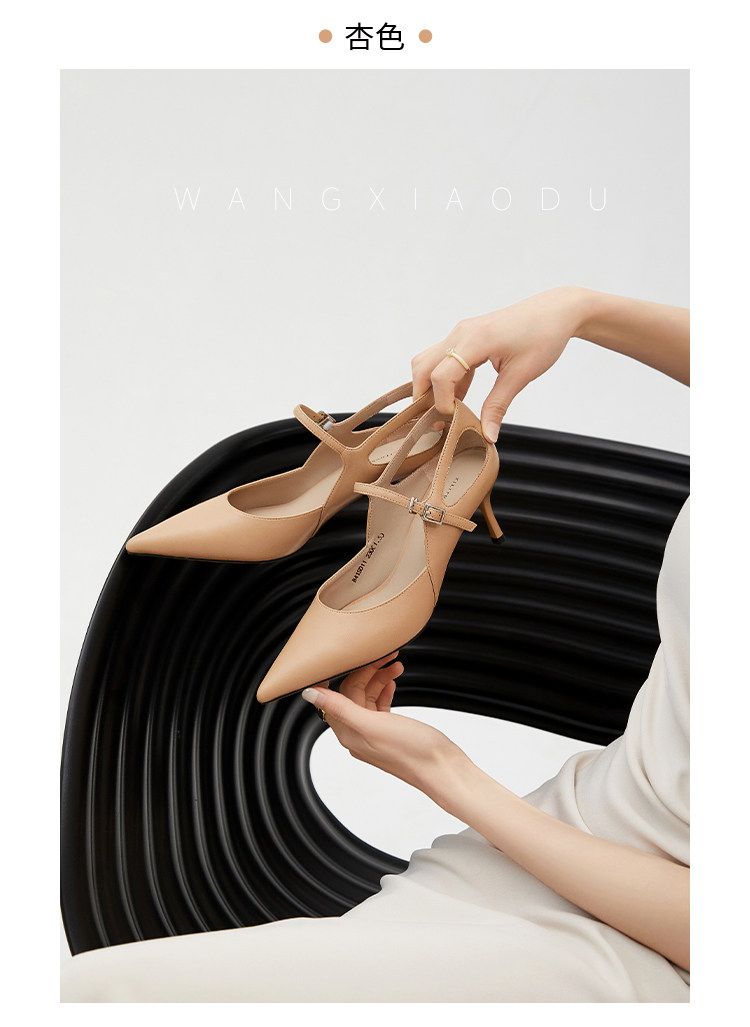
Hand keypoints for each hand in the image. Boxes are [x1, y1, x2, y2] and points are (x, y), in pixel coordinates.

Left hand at [300, 652, 468, 796]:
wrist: (443, 769)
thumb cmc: (412, 750)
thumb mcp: (373, 725)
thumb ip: (341, 708)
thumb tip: (309, 694)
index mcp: (348, 734)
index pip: (337, 695)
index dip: (346, 673)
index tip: (354, 656)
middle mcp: (357, 735)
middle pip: (353, 694)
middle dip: (368, 672)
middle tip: (385, 656)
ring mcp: (374, 734)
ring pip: (368, 698)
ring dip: (379, 679)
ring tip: (396, 665)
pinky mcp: (390, 732)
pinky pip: (380, 706)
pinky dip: (385, 691)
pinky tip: (393, 682)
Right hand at [411, 286, 592, 441]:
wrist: (556, 311)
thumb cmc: (543, 336)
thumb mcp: (521, 375)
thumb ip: (498, 405)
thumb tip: (487, 436)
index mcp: (475, 340)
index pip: (440, 375)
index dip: (441, 402)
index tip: (454, 420)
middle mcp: (461, 333)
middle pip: (423, 367)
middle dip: (424, 396)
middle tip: (438, 421)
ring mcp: (462, 333)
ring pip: (429, 362)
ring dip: (433, 388)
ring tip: (450, 411)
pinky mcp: (466, 336)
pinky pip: (445, 359)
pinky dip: (447, 380)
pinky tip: (462, 397)